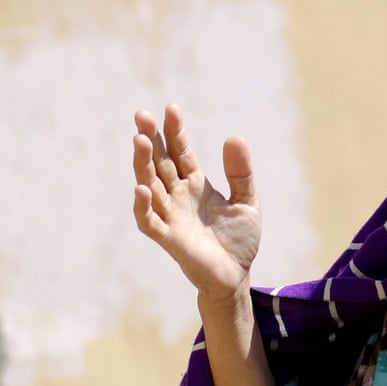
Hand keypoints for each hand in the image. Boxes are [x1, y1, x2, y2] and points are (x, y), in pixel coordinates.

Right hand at [131, 104, 260, 303]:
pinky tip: (140, 187)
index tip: (171, 108)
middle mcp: (177, 197)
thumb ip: (240, 171)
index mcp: (195, 184)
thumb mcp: (246, 200)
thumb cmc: (238, 240)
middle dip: (150, 139)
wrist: (236, 277)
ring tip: (139, 140)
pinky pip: (149, 221)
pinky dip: (143, 205)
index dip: (174, 131)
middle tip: (142, 115)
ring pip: (150, 186)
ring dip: (143, 164)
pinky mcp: (170, 240)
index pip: (180, 152)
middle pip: (159, 163)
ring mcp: (171, 217)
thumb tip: (234, 136)